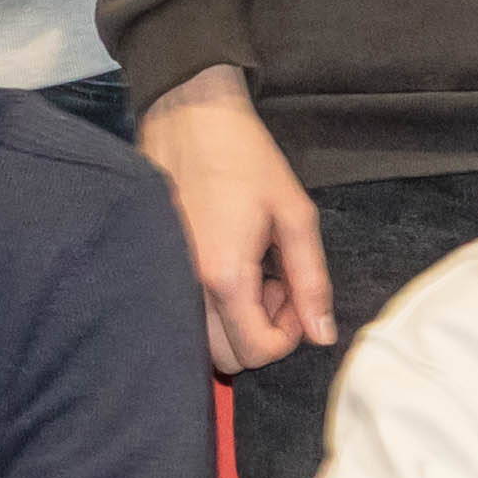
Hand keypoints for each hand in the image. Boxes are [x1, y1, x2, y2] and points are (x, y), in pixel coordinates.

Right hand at [140, 68, 334, 372]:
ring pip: (201, 343)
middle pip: (226, 360)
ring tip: (250, 274)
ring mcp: (164, 280)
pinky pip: (183, 315)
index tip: (292, 292)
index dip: (287, 336)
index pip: (256, 352)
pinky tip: (225, 267)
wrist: (187, 117)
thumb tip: (323, 335)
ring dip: (234, 324)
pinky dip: (211, 310)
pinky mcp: (154, 268)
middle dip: (260, 334)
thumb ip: (312, 280)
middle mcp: (186, 288)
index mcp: (225, 277)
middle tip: (274, 285)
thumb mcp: (295, 215)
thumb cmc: (245, 158)